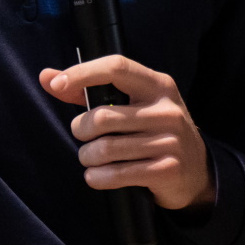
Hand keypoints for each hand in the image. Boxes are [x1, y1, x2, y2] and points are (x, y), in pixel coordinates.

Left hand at [38, 55, 213, 211]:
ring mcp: (170, 141)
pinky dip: (98, 177)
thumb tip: (47, 77)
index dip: (83, 73)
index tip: (59, 83)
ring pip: (106, 148)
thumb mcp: (132, 104)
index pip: (116, 67)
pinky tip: (96, 175)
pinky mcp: (168, 170)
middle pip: (103, 116)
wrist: (197, 170)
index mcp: (157, 85)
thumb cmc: (153, 130)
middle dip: (80, 129)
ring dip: (87, 157)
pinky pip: (118, 174)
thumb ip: (87, 90)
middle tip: (83, 136)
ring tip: (90, 157)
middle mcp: (166, 110)